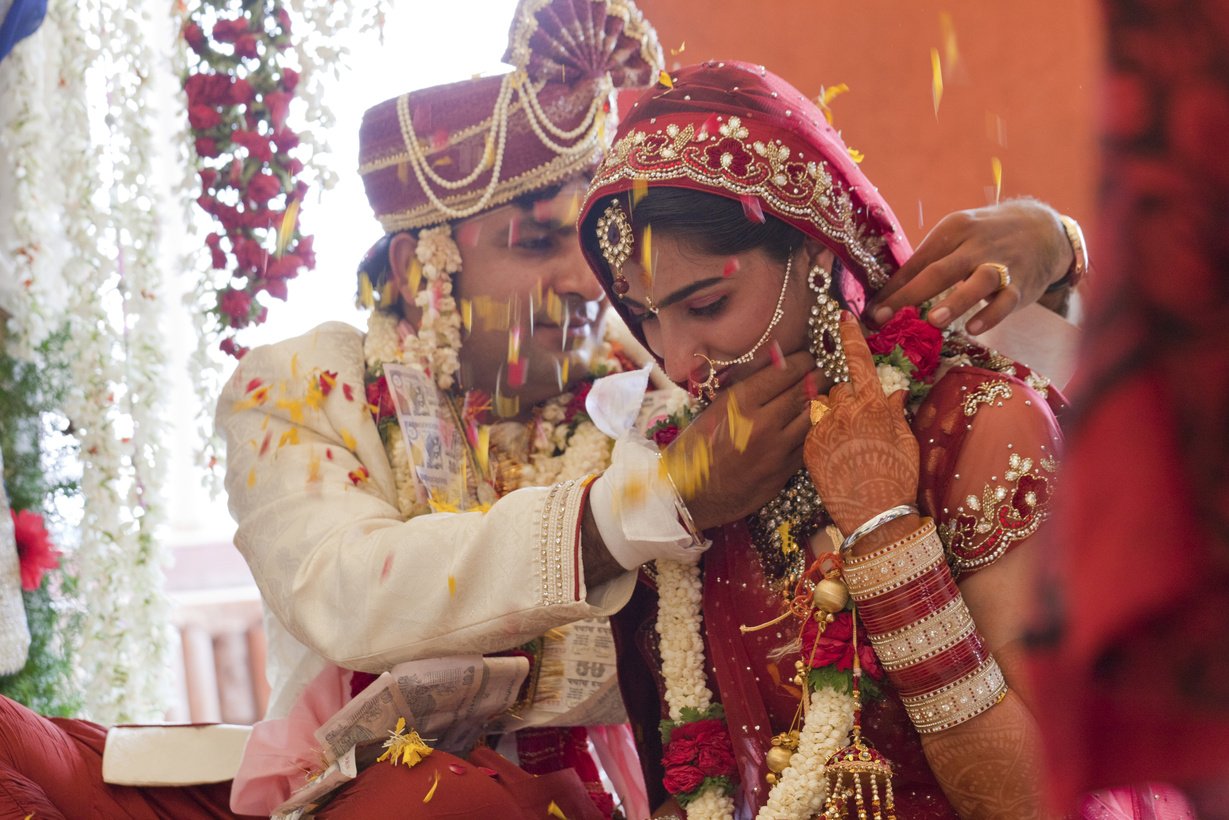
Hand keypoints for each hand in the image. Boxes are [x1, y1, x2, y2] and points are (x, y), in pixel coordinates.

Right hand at [668, 351, 816, 530]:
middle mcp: (762, 424)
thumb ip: (745, 389)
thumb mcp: (713, 410)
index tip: (808, 356)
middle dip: (819, 377)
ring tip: (825, 393)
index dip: (803, 360)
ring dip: (821, 403)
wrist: (688, 496)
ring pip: (813, 418)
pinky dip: (814, 430)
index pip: (784, 371)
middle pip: (804, 391)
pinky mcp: (783, 473)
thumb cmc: (694, 448)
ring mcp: (776, 451)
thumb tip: (777, 363)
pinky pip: (808, 444)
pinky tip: (814, 422)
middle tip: (825, 370)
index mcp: (739, 403)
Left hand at [804, 314, 918, 534]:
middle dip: (847, 392)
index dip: (849, 337)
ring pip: (824, 406)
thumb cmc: (898, 480)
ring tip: (850, 440)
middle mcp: (843, 411)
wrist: (874, 519)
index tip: (841, 317)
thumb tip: (892, 390)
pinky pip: (815, 428)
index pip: (857, 361)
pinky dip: (824, 432)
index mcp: (871, 404)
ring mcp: (822, 428)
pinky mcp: (808, 447)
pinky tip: (839, 452)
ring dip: (834, 412)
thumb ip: (895, 411)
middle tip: (860, 417)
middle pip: (839, 385)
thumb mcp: (906, 442)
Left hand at [868, 198, 1072, 334]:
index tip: (868, 311)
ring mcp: (1000, 265)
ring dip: (955, 302)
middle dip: (909, 295)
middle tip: (883, 316)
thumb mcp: (958, 237)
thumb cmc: (985, 238)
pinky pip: (1005, 301)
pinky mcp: (1021, 285)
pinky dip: (990, 314)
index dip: (891, 287)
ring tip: (933, 320)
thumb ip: (929, 262)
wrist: (1043, 228)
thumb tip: (888, 292)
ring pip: (976, 283)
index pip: (916, 262)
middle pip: (939, 270)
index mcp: (952, 230)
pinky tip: (973, 329)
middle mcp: (974, 245)